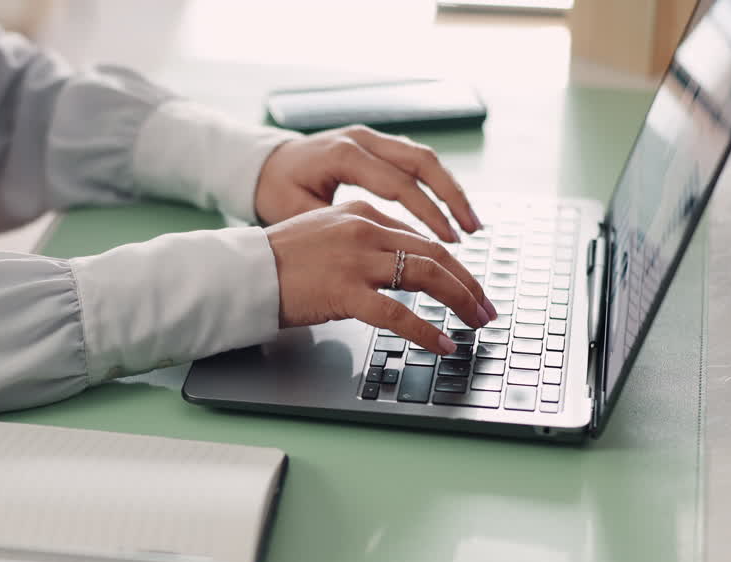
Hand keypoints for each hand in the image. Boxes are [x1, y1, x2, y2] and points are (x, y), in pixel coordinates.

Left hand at [254, 125, 480, 243]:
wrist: (260, 165)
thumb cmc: (275, 192)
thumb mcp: (297, 213)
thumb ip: (337, 228)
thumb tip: (372, 254)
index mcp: (343, 153)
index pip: (398, 183)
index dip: (427, 213)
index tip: (448, 242)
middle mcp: (362, 139)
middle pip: (422, 162)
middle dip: (451, 198)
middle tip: (471, 231)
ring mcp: (370, 138)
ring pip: (424, 158)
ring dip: (449, 190)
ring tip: (470, 224)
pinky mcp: (374, 145)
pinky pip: (413, 161)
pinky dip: (434, 185)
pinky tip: (448, 211)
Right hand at [266, 200, 496, 354]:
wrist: (240, 272)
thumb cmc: (274, 262)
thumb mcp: (323, 236)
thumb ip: (358, 244)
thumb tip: (391, 272)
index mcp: (360, 212)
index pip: (419, 236)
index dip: (451, 262)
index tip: (466, 283)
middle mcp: (363, 229)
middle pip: (433, 252)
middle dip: (467, 282)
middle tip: (484, 307)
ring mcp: (355, 259)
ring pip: (426, 275)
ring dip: (459, 300)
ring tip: (475, 322)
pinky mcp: (344, 291)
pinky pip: (398, 313)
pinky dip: (426, 330)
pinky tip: (442, 343)